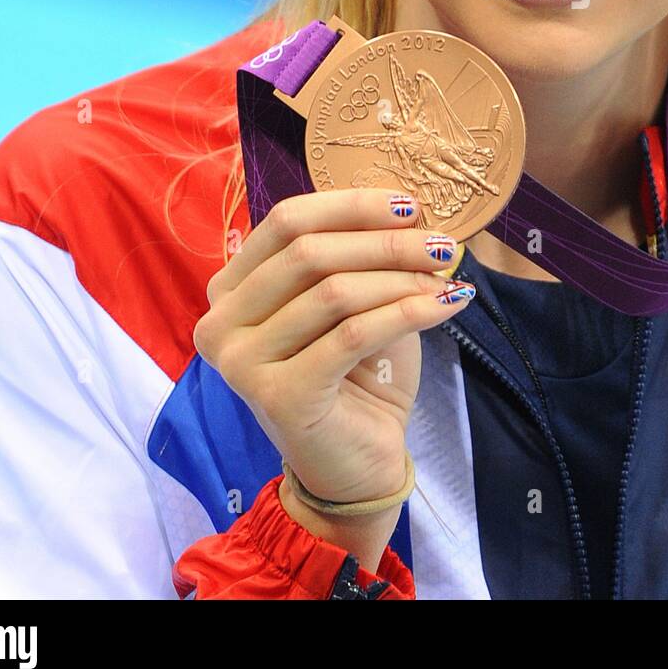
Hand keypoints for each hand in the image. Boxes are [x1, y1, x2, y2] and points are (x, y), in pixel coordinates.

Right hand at [194, 188, 472, 511]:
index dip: (351, 206)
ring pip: (333, 292)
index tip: (410, 206)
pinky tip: (445, 304)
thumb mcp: (357, 300)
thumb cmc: (357, 375)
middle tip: (442, 243)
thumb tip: (408, 212)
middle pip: (309, 252)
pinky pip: (351, 333)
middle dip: (385, 241)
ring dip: (401, 277)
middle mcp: (222, 322)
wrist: (357, 463)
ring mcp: (241, 362)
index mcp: (233, 287)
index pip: (286, 220)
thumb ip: (363, 256)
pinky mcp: (278, 396)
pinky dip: (406, 312)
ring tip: (445, 276)